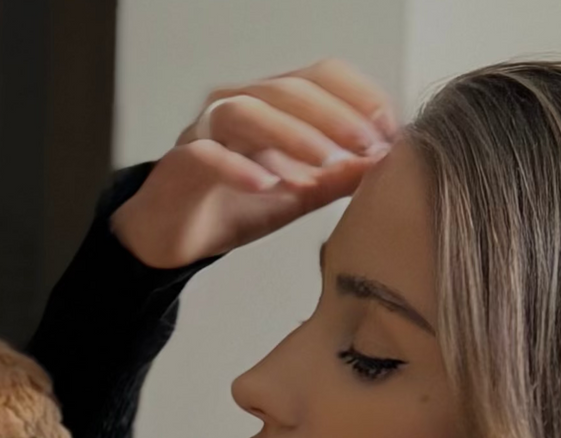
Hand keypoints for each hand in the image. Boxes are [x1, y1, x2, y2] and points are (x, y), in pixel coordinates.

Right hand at [110, 57, 399, 269]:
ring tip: (323, 167)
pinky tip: (267, 186)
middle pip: (288, 90)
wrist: (172, 237)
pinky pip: (208, 154)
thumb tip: (383, 165)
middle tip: (366, 147)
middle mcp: (238, 103)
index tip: (388, 129)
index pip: (319, 76)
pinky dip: (240, 167)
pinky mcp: (180, 162)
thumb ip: (335, 178)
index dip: (357, 96)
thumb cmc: (232, 206)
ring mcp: (205, 129)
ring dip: (292, 136)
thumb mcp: (296, 194)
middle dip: (334, 117)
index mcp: (270, 103)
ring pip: (249, 112)